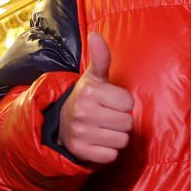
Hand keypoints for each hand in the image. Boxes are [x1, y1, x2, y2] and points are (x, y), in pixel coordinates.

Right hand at [60, 32, 133, 163]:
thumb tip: (95, 34)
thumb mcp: (94, 77)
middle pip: (127, 122)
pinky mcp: (81, 152)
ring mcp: (81, 133)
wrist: (62, 123)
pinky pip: (112, 155)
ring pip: (122, 140)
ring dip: (117, 136)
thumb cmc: (86, 98)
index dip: (123, 103)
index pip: (129, 102)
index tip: (111, 102)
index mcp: (89, 92)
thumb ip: (101, 58)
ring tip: (104, 128)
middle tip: (107, 116)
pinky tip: (98, 141)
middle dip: (121, 120)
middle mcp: (82, 112)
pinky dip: (108, 151)